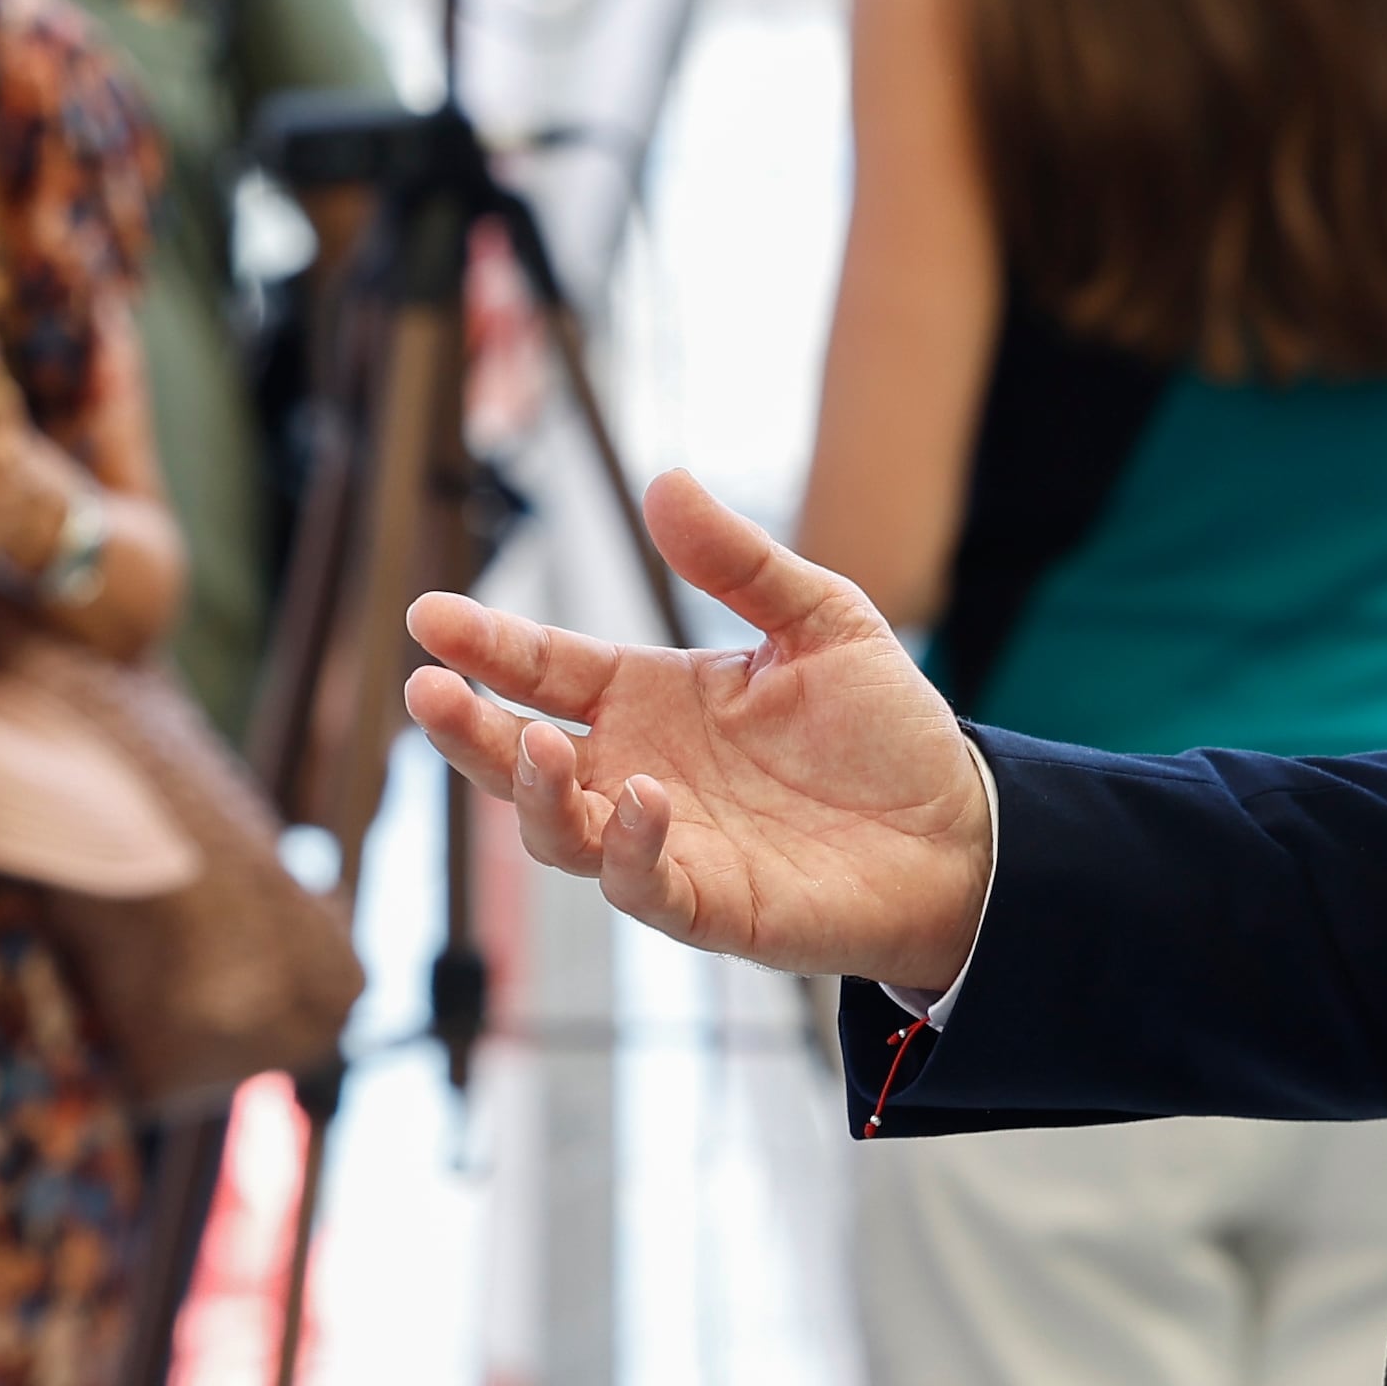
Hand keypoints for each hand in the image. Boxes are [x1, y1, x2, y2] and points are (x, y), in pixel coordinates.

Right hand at [405, 468, 993, 987]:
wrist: (961, 830)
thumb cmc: (883, 730)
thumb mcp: (822, 620)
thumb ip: (740, 562)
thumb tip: (664, 482)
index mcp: (651, 699)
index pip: (547, 669)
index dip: (487, 644)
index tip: (430, 614)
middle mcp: (638, 771)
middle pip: (522, 755)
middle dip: (468, 728)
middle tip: (425, 690)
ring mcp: (665, 842)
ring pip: (559, 831)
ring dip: (537, 793)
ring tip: (537, 748)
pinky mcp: (708, 903)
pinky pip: (642, 888)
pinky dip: (632, 849)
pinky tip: (646, 801)